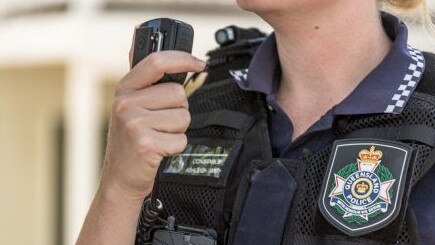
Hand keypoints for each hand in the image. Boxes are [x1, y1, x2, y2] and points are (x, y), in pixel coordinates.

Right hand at [101, 49, 205, 200]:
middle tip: (161, 123)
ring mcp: (135, 123)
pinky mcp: (145, 143)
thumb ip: (143, 79)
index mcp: (125, 89)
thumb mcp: (129, 106)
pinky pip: (180, 138)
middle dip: (179, 110)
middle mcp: (126, 103)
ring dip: (177, 129)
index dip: (183, 59)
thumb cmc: (130, 140)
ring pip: (182, 117)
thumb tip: (147, 44)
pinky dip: (175, 146)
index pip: (156, 62)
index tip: (200, 63)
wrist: (120, 177)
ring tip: (158, 136)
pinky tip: (159, 149)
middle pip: (178, 94)